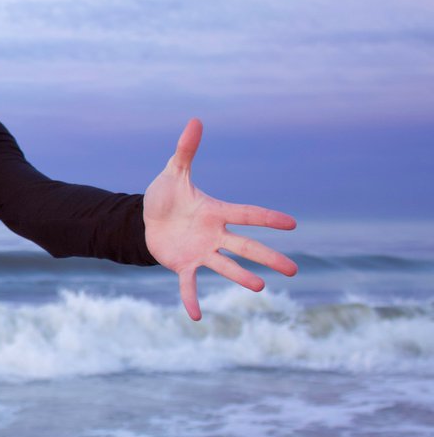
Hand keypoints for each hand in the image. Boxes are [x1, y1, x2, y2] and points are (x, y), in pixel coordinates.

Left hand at [143, 119, 296, 320]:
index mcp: (216, 212)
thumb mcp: (173, 172)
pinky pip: (189, 285)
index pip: (247, 214)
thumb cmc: (166, 195)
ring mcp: (201, 252)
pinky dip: (191, 299)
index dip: (268, 218)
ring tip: (260, 288)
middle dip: (269, 257)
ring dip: (242, 277)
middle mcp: (214, 234)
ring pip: (226, 266)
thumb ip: (186, 150)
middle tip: (293, 270)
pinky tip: (196, 317)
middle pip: (246, 246)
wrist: (144, 219)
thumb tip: (195, 120)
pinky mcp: (183, 265)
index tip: (291, 224)